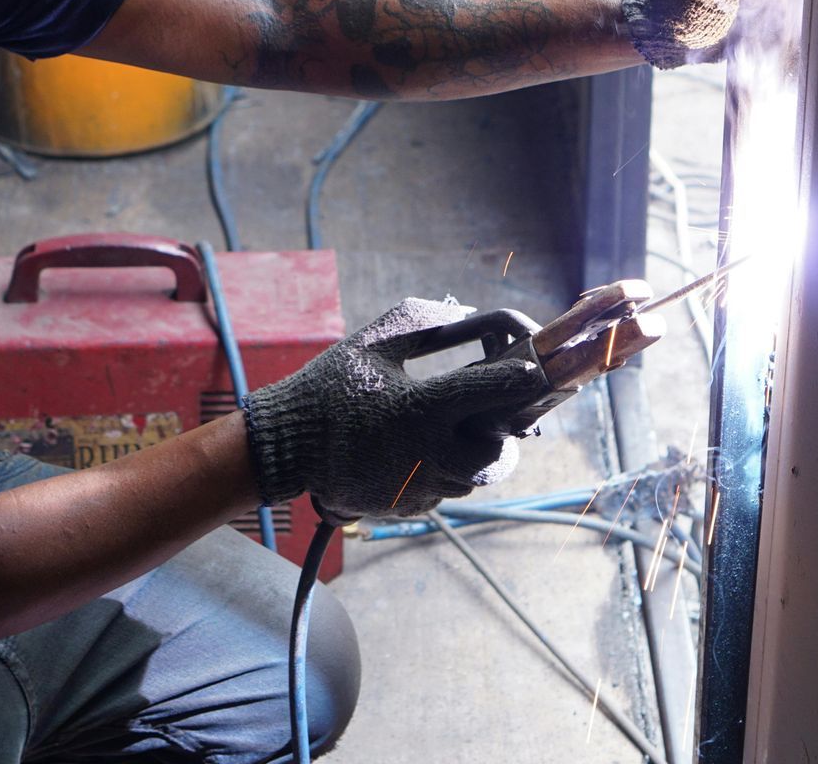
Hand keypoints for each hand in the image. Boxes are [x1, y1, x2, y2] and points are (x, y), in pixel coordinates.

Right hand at [241, 299, 547, 520]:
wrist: (284, 445)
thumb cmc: (328, 387)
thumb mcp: (373, 343)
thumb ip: (423, 324)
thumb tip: (467, 312)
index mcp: (421, 408)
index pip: (490, 393)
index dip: (518, 379)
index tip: (533, 370)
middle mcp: (425, 453)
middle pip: (495, 458)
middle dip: (503, 439)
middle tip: (498, 421)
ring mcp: (415, 486)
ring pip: (471, 480)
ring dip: (473, 457)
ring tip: (456, 435)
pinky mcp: (402, 506)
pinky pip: (441, 494)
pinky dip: (443, 474)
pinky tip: (423, 453)